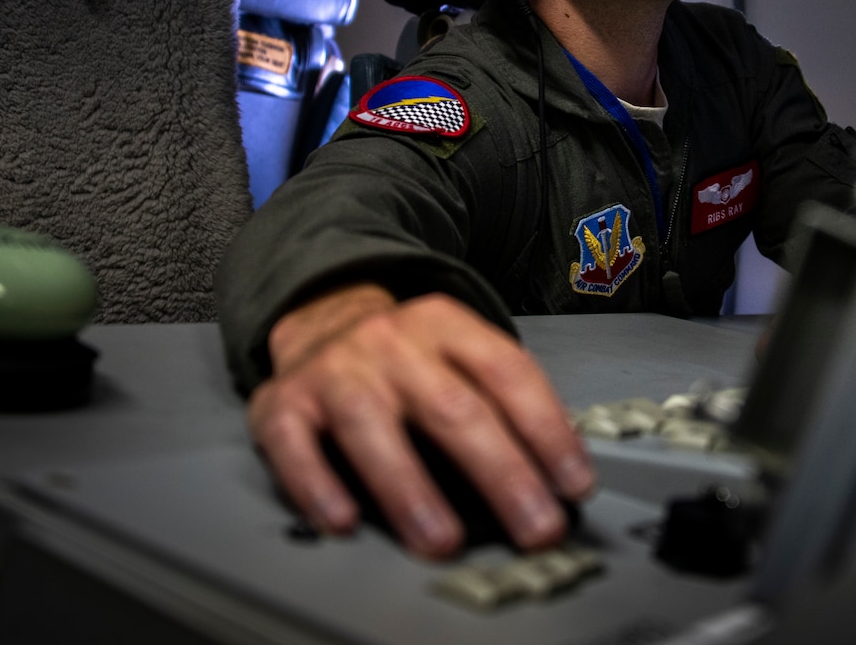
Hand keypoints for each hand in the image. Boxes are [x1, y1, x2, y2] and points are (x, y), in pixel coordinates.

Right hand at [248, 284, 595, 558]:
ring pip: (372, 426)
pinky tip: (345, 519)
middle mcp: (390, 342)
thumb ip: (500, 399)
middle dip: (501, 472)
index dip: (547, 429)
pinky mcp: (282, 403)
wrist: (319, 315)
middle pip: (452, 407)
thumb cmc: (404, 356)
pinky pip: (296, 446)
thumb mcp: (457, 351)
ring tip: (443, 539)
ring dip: (411, 489)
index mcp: (444, 324)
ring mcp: (334, 370)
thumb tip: (555, 476)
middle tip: (534, 525)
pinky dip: (318, 485)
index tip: (574, 483)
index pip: (507, 372)